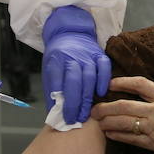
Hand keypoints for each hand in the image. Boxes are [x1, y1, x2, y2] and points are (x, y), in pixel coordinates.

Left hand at [41, 6, 110, 124]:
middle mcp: (72, 57)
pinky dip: (103, 80)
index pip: (58, 84)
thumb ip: (52, 91)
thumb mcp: (49, 72)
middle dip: (76, 104)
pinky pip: (104, 67)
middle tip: (77, 120)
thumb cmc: (59, 58)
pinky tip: (102, 93)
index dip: (63, 103)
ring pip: (89, 77)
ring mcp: (87, 55)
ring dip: (88, 97)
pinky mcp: (99, 53)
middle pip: (75, 82)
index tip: (65, 118)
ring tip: (88, 114)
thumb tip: (56, 114)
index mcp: (56, 61)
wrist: (69, 33)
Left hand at [90, 76, 153, 153]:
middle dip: (105, 107)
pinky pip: (130, 138)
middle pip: (124, 105)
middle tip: (94, 109)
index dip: (121, 82)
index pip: (139, 83)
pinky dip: (117, 135)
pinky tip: (109, 134)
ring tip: (98, 122)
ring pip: (123, 122)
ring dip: (107, 122)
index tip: (109, 84)